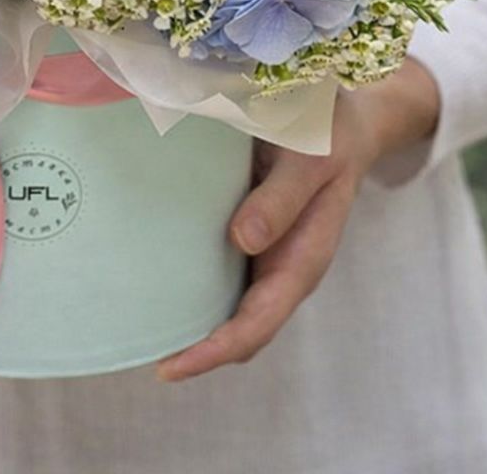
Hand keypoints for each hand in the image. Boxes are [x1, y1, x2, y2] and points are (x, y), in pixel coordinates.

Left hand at [156, 57, 439, 381]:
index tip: (168, 366)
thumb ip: (282, 198)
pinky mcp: (254, 233)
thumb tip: (243, 241)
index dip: (213, 350)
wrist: (348, 120)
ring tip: (141, 326)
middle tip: (138, 350)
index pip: (256, 323)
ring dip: (194, 321)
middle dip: (195, 349)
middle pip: (240, 328)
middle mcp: (284, 266)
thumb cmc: (328, 136)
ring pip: (230, 305)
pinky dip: (194, 284)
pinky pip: (222, 271)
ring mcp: (270, 253)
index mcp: (304, 258)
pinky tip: (159, 276)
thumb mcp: (310, 159)